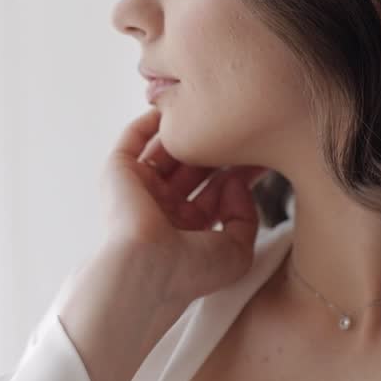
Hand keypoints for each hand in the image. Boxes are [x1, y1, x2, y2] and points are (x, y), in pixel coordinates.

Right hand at [99, 107, 270, 307]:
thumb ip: (245, 217)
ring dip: (188, 135)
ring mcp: (140, 190)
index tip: (260, 155)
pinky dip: (149, 123)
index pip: (213, 193)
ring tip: (213, 117)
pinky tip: (172, 109)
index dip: (237, 173)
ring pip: (166, 152)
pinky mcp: (119, 173)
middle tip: (242, 129)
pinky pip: (134, 140)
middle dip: (216, 151)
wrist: (147, 268)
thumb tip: (235, 183)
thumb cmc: (188, 271)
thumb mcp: (236, 252)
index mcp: (185, 231)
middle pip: (193, 168)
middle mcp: (162, 210)